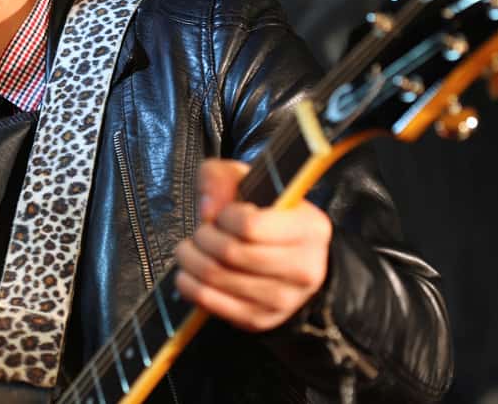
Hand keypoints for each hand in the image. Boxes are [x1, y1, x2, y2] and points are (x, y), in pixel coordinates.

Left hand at [173, 158, 331, 331]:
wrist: (291, 260)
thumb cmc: (268, 216)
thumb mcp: (250, 182)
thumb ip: (222, 178)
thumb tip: (208, 208)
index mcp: (309, 228)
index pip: (250, 225)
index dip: (224, 216)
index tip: (223, 214)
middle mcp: (303, 268)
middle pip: (230, 253)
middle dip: (202, 237)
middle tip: (202, 231)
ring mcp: (283, 300)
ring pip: (216, 277)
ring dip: (190, 259)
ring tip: (192, 248)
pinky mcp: (259, 319)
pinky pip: (209, 302)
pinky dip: (188, 284)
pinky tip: (190, 271)